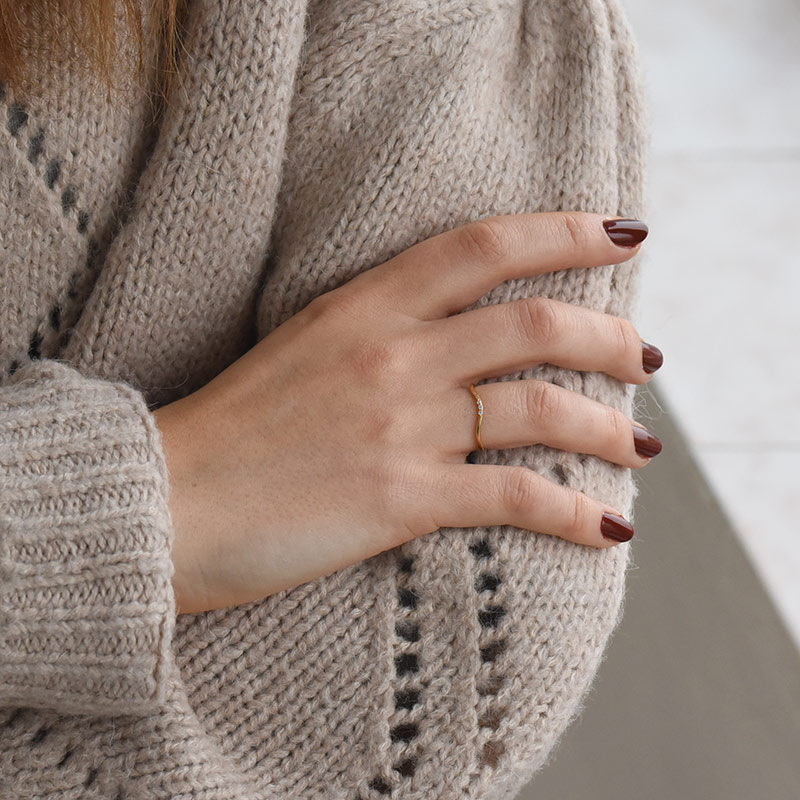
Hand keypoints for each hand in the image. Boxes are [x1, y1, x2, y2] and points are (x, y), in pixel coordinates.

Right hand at [154, 212, 661, 614]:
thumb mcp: (301, 347)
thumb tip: (450, 342)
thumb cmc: (229, 429)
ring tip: (642, 445)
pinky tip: (609, 528)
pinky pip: (514, 495)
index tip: (621, 232)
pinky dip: (574, 512)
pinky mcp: (399, 500)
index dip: (564, 231)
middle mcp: (391, 354)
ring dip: (608, 428)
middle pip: (535, 324)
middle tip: (646, 358)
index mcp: (362, 305)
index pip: (483, 245)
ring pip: (540, 409)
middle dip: (611, 338)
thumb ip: (376, 332)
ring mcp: (399, 426)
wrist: (164, 501)